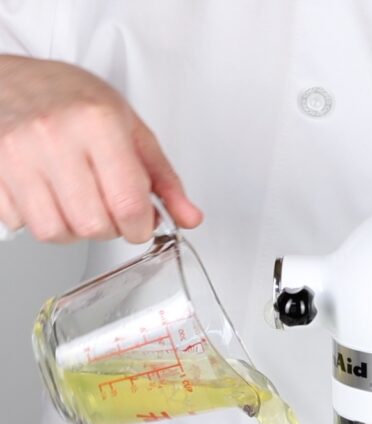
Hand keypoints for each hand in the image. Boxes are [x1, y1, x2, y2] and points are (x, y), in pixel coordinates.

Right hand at [0, 55, 202, 242]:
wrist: (9, 78)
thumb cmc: (69, 98)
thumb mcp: (129, 127)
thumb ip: (163, 178)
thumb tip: (189, 217)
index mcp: (97, 122)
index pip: (129, 206)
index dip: (140, 227)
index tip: (139, 222)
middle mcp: (54, 136)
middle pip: (93, 225)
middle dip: (107, 227)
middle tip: (105, 205)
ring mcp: (17, 154)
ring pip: (55, 232)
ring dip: (71, 228)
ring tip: (74, 200)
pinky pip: (21, 224)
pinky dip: (37, 219)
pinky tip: (45, 194)